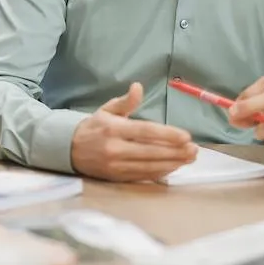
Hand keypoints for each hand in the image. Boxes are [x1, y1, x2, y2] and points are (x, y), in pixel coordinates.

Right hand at [70, 83, 196, 181]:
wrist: (69, 149)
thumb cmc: (94, 127)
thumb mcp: (106, 110)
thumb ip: (125, 101)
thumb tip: (138, 87)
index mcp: (114, 128)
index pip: (145, 131)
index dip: (167, 134)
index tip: (186, 136)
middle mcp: (115, 148)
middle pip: (151, 151)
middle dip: (176, 151)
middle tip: (194, 149)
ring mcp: (116, 165)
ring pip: (150, 166)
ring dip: (173, 163)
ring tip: (190, 158)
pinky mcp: (117, 177)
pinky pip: (143, 176)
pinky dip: (161, 172)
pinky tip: (174, 166)